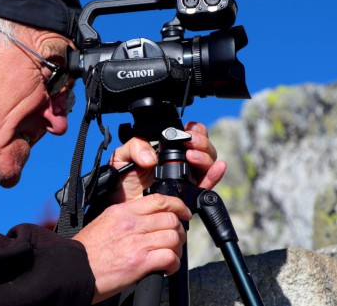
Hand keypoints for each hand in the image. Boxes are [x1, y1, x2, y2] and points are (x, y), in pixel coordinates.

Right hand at [73, 193, 190, 303]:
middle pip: (170, 219)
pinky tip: (166, 268)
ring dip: (176, 249)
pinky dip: (173, 264)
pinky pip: (169, 258)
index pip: (159, 200)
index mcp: (122, 211)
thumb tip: (146, 220)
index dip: (177, 206)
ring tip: (170, 256)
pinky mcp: (140, 262)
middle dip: (179, 231)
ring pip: (173, 238)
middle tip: (176, 240)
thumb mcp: (104, 222)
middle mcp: (131, 224)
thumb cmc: (87, 251)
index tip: (183, 213)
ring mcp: (136, 242)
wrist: (74, 270)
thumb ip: (126, 218)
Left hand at [107, 122, 224, 202]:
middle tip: (189, 141)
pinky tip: (216, 168)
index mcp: (167, 151)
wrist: (119, 205)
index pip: (190, 136)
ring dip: (205, 156)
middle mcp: (181, 164)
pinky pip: (207, 185)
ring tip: (191, 155)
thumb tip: (151, 157)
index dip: (194, 131)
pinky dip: (214, 175)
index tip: (187, 131)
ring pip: (208, 164)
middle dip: (201, 142)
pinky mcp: (188, 196)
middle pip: (204, 148)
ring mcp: (186, 179)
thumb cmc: (120, 180)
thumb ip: (135, 146)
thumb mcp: (123, 156)